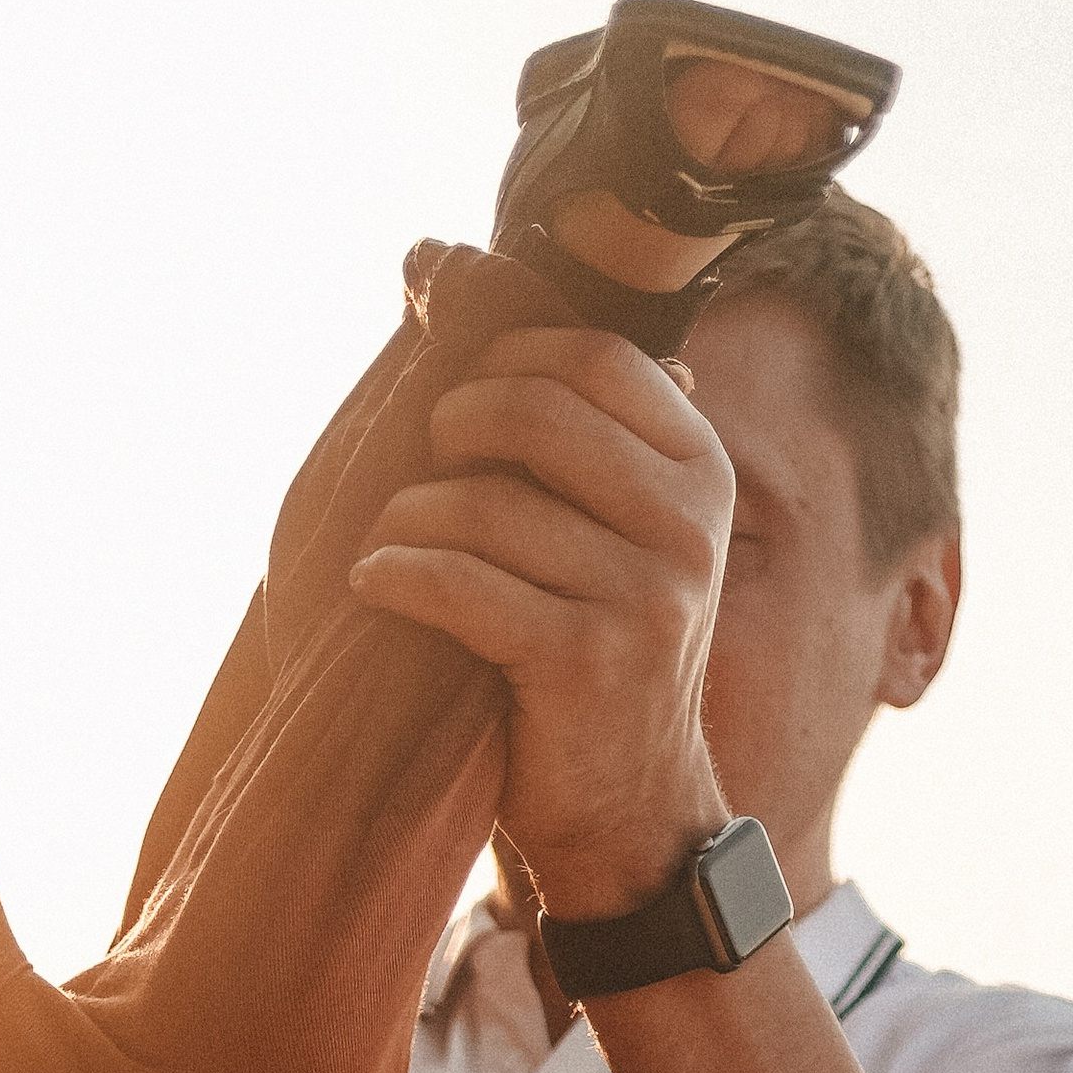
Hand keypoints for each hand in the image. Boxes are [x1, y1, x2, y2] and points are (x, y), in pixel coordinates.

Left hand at [347, 330, 734, 918]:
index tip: (450, 405)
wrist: (624, 811)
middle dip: (450, 430)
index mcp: (698, 471)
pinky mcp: (585, 660)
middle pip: (536, 415)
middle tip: (415, 470)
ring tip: (382, 547)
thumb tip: (436, 260)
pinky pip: (460, 585)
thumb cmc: (585, 654)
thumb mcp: (601, 530)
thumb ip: (559, 425)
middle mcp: (686, 524)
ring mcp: (645, 593)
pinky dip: (397, 575)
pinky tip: (373, 585)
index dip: (502, 362)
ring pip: (485, 505)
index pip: (593, 359)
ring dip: (406, 520)